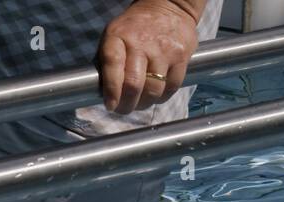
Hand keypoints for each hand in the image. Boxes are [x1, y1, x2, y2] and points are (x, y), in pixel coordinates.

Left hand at [98, 0, 201, 114]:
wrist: (169, 6)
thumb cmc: (135, 28)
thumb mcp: (113, 35)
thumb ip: (106, 61)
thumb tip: (102, 92)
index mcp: (119, 36)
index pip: (113, 65)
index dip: (111, 91)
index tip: (110, 105)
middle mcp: (141, 43)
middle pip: (134, 85)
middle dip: (126, 105)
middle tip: (123, 109)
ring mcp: (163, 50)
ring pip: (153, 90)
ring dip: (144, 104)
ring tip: (139, 102)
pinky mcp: (181, 56)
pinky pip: (171, 88)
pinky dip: (161, 98)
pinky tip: (155, 94)